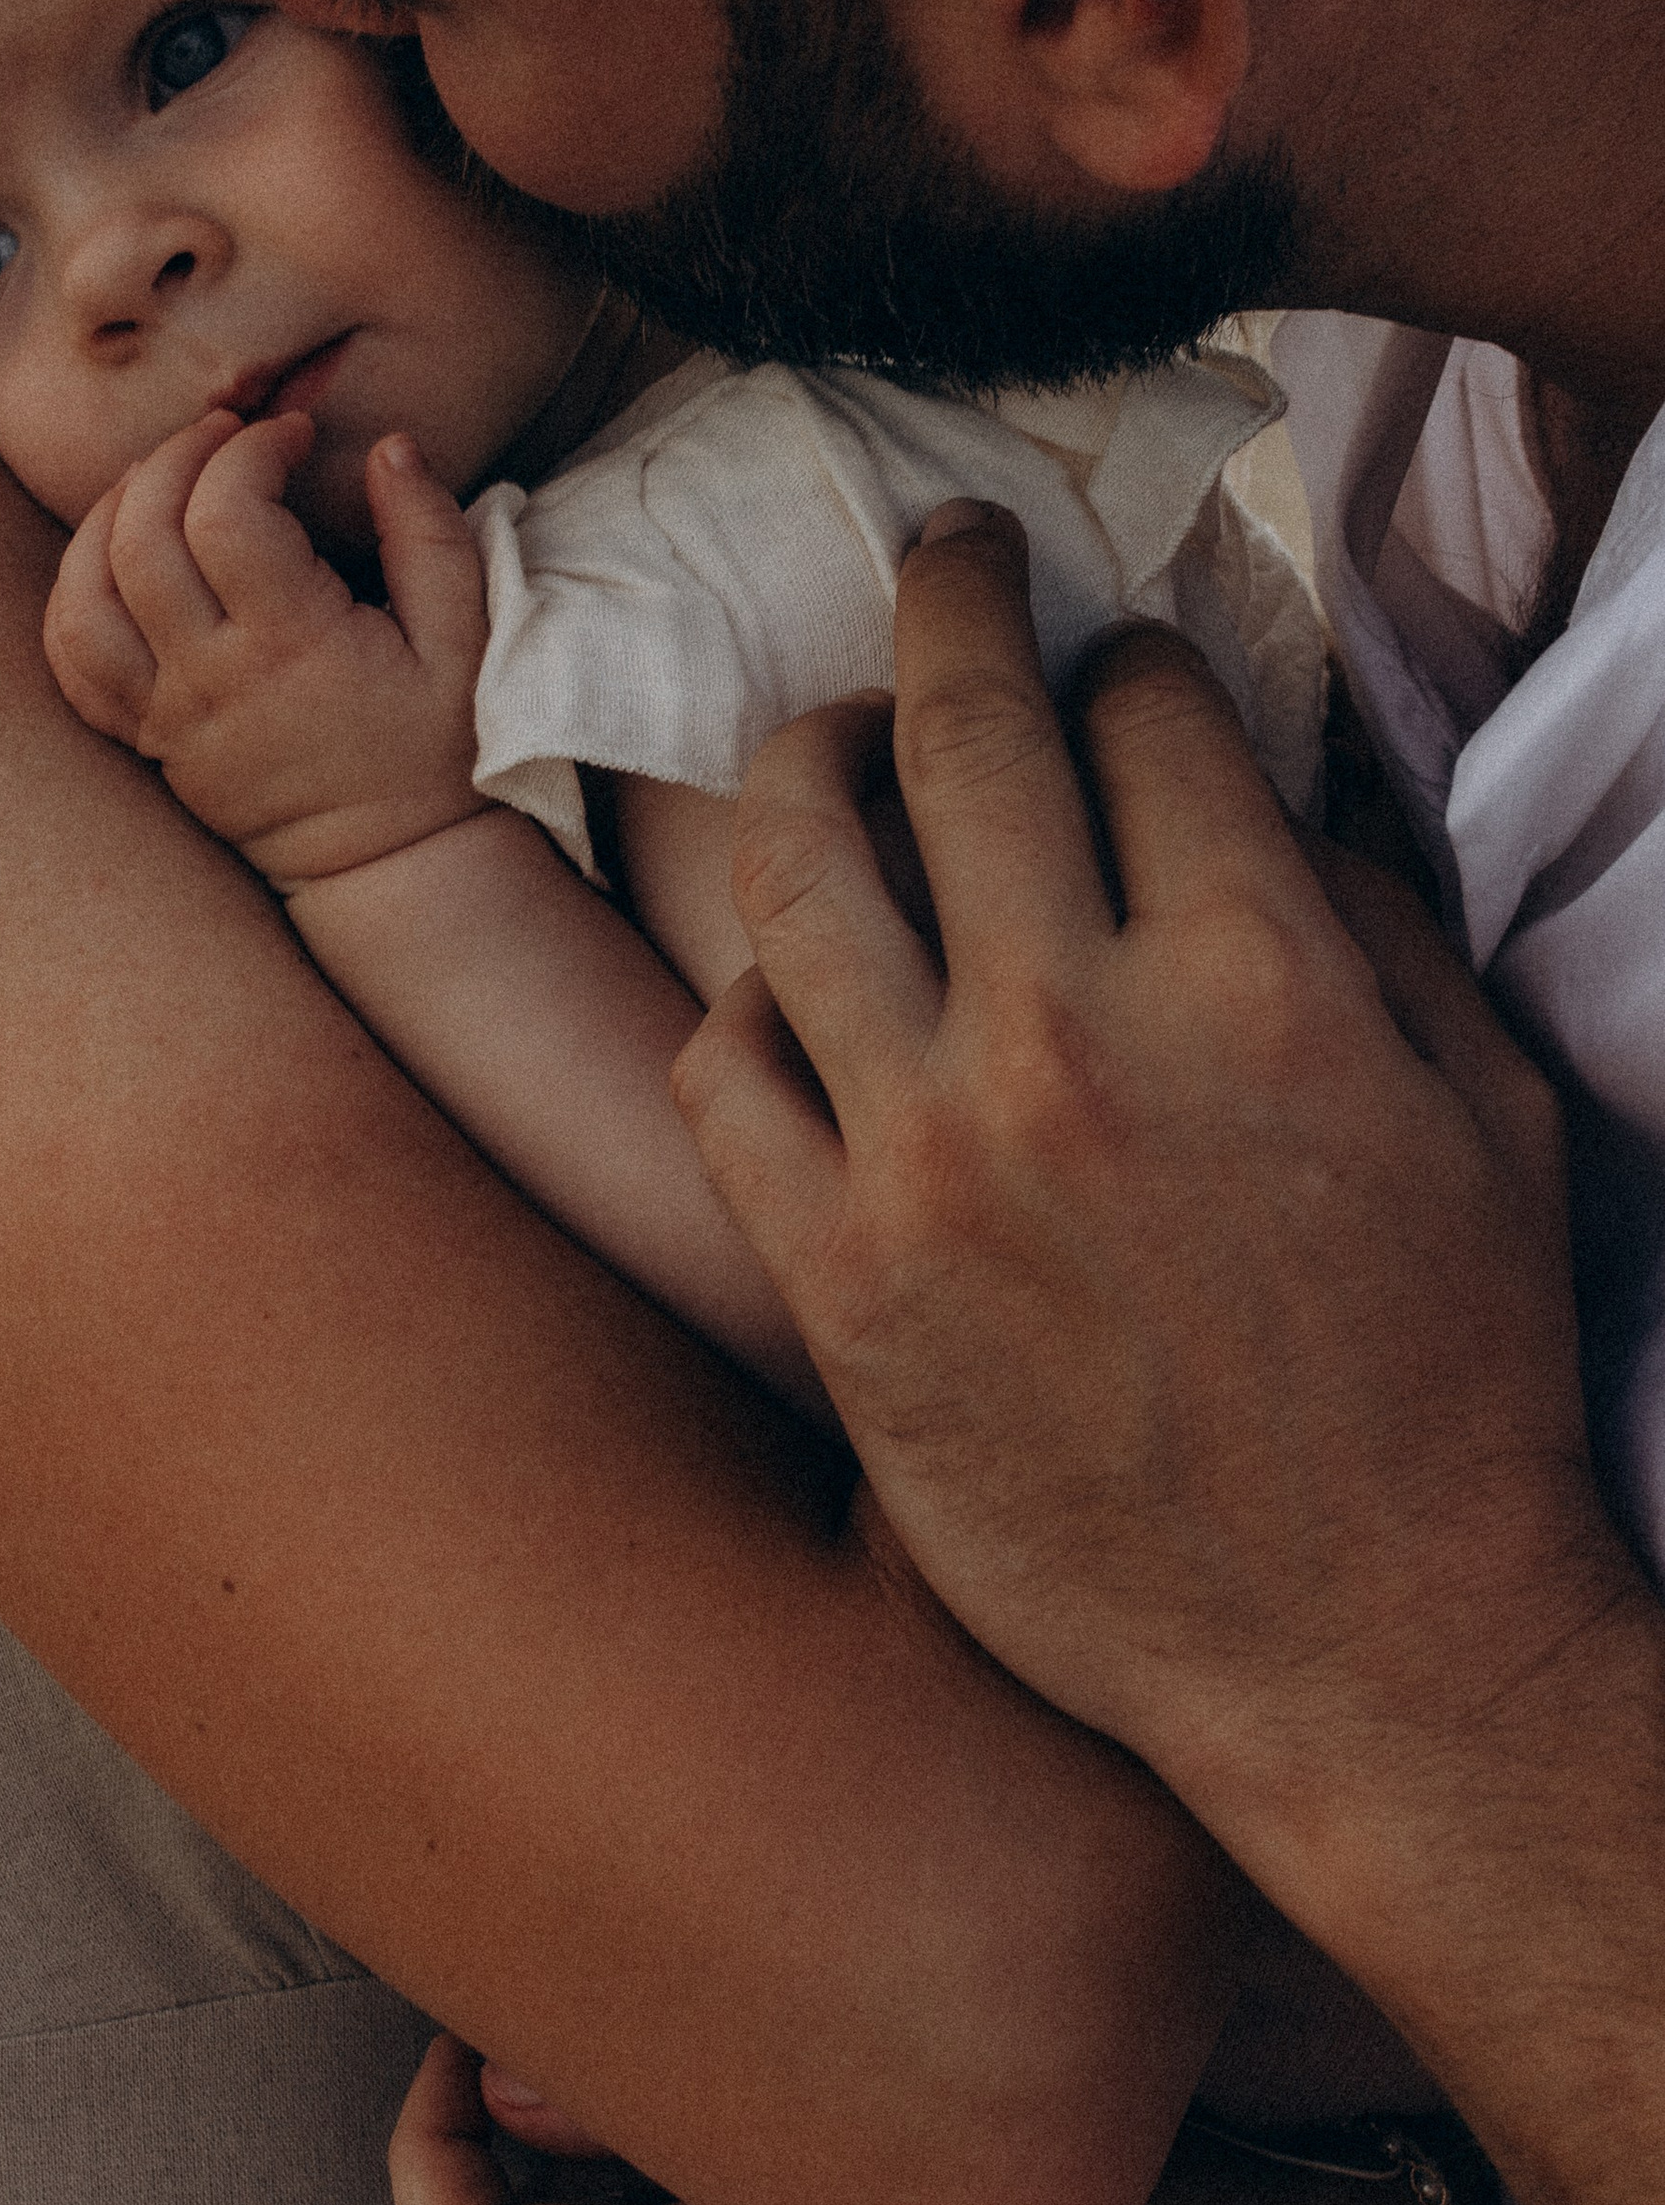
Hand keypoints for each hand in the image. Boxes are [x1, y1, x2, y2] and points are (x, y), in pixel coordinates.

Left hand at [44, 413, 489, 885]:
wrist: (389, 865)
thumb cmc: (435, 750)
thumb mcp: (468, 642)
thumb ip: (431, 536)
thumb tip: (392, 448)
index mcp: (293, 647)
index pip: (227, 514)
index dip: (251, 450)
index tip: (292, 435)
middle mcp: (212, 680)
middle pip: (142, 537)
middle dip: (176, 458)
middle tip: (224, 436)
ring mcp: (166, 715)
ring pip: (84, 595)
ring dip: (110, 515)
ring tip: (164, 479)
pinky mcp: (145, 739)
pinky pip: (70, 661)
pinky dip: (73, 591)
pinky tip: (116, 551)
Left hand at [673, 504, 1632, 1848]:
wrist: (1357, 1651)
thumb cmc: (1452, 1384)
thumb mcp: (1484, 1117)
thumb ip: (1369, 923)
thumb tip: (1258, 785)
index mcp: (1258, 982)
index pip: (1146, 708)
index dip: (1130, 647)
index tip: (1115, 646)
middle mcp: (1075, 1041)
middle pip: (958, 727)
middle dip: (951, 597)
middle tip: (947, 553)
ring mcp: (929, 1159)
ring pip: (795, 865)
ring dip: (803, 756)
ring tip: (826, 736)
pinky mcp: (833, 1281)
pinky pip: (720, 1067)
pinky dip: (743, 999)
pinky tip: (788, 986)